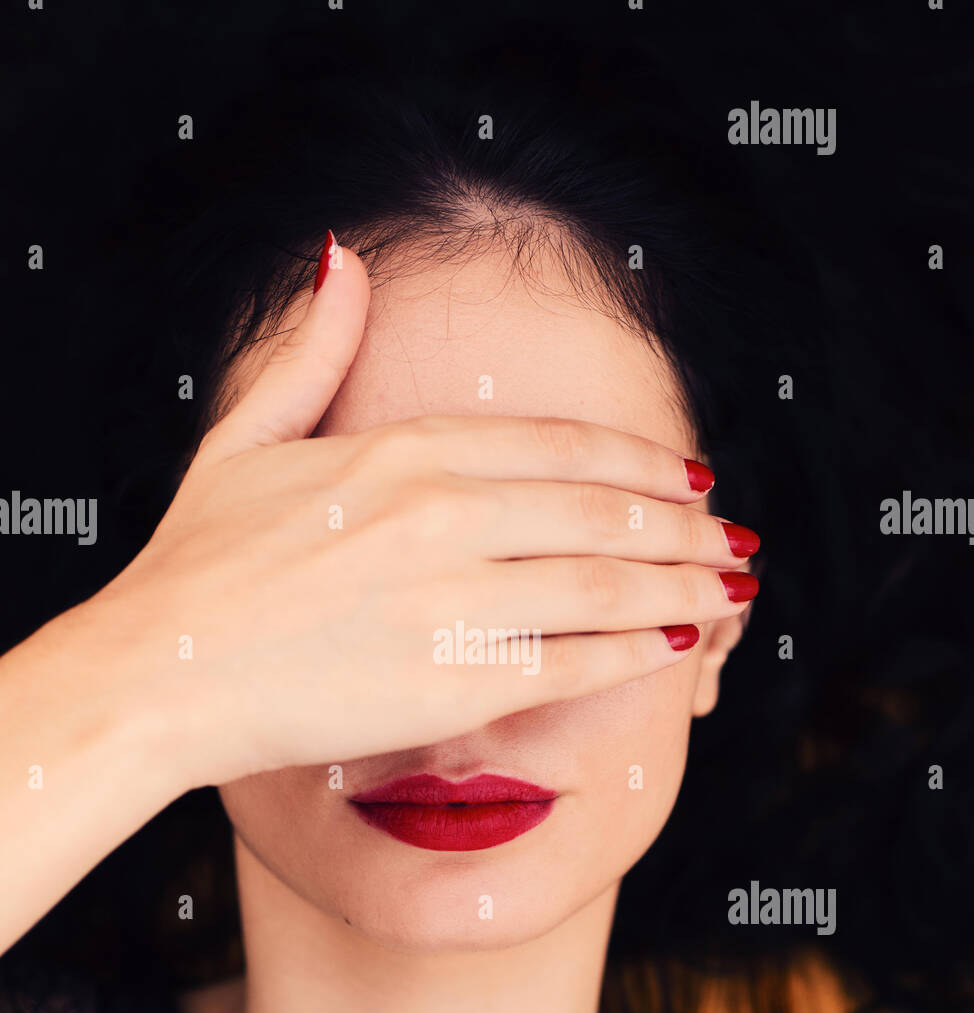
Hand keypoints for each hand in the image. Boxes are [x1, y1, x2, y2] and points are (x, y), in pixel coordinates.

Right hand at [94, 239, 758, 787]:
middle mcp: (444, 514)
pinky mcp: (455, 679)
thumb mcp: (245, 438)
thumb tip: (341, 261)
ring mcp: (455, 597)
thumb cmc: (199, 563)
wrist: (160, 672)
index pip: (560, 445)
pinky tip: (682, 645)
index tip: (689, 477)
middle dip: (684, 524)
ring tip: (733, 586)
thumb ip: (310, 352)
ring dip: (686, 582)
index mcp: (405, 452)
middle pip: (603, 509)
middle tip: (735, 536)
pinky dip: (640, 650)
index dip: (640, 462)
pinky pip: (576, 658)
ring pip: (608, 580)